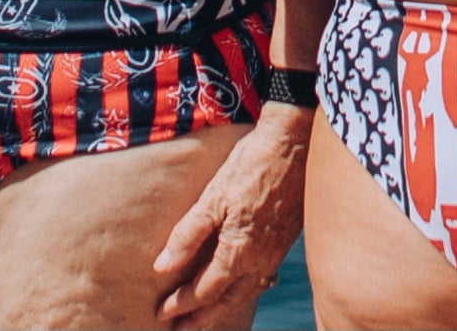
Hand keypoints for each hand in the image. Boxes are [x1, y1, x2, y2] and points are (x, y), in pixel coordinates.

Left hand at [155, 104, 312, 328]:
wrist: (294, 144)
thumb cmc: (250, 166)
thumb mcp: (213, 197)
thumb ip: (188, 234)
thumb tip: (162, 267)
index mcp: (240, 252)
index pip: (205, 290)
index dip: (182, 304)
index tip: (162, 313)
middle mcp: (259, 261)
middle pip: (227, 301)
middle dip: (201, 317)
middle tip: (177, 328)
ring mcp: (275, 252)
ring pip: (245, 292)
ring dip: (222, 307)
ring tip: (203, 315)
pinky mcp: (283, 240)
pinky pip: (260, 277)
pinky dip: (242, 290)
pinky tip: (237, 285)